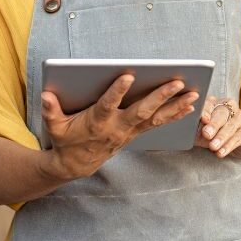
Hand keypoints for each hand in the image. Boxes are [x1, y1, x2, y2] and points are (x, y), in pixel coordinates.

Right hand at [40, 75, 198, 179]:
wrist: (77, 165)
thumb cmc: (66, 139)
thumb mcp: (54, 126)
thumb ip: (51, 110)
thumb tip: (46, 95)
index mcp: (97, 122)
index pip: (108, 105)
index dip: (117, 92)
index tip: (128, 76)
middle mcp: (117, 127)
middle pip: (142, 110)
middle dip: (160, 96)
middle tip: (177, 82)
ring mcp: (130, 131)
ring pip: (156, 117)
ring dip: (176, 106)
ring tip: (194, 93)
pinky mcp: (137, 133)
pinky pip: (159, 123)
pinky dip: (175, 114)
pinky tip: (190, 105)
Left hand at [195, 95, 240, 158]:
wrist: (239, 140)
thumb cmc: (216, 133)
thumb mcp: (204, 130)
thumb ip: (197, 130)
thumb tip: (186, 133)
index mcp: (215, 103)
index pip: (209, 104)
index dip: (206, 111)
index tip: (202, 119)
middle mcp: (229, 107)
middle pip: (221, 114)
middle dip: (213, 124)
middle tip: (206, 134)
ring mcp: (240, 119)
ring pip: (230, 126)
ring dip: (221, 137)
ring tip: (213, 147)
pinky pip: (237, 138)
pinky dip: (228, 146)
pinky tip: (221, 153)